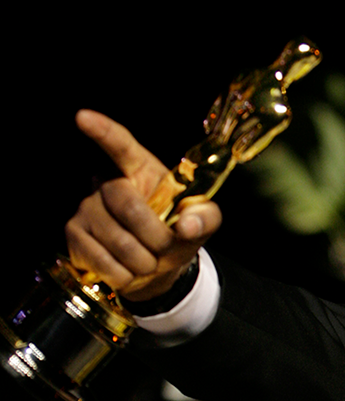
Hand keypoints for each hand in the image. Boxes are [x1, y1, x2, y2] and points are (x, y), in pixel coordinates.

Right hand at [65, 110, 221, 301]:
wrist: (157, 268)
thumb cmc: (178, 234)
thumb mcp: (201, 223)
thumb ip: (205, 219)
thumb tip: (188, 226)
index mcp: (142, 170)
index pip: (122, 146)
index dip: (103, 132)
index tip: (83, 117)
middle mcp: (109, 183)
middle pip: (128, 206)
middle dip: (156, 237)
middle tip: (166, 248)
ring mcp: (87, 208)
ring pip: (117, 241)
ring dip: (143, 261)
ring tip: (148, 260)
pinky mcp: (74, 234)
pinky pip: (102, 261)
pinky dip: (124, 274)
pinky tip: (128, 269)